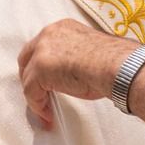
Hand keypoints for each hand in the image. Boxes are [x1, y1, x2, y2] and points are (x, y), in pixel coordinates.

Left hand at [18, 19, 142, 128]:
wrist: (116, 66)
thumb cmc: (113, 61)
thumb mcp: (90, 52)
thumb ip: (75, 57)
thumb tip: (76, 73)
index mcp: (62, 28)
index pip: (42, 46)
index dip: (41, 64)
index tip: (47, 79)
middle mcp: (48, 35)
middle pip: (27, 58)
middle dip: (30, 77)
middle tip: (39, 94)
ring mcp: (42, 52)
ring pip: (28, 77)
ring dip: (36, 95)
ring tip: (46, 110)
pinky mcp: (39, 70)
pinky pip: (31, 93)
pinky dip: (38, 106)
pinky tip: (48, 116)